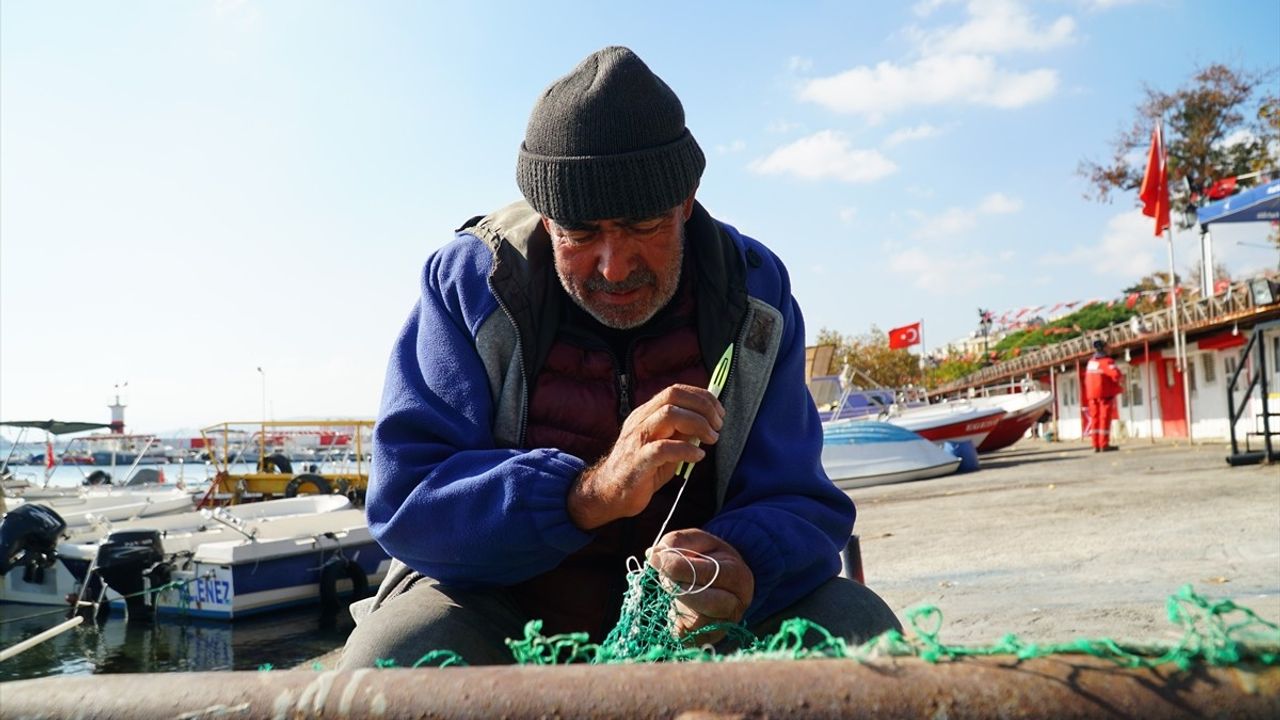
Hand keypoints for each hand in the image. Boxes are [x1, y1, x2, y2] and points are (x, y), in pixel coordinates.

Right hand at [568, 385, 723, 529]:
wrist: (609, 494)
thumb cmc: (640, 470)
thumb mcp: (665, 446)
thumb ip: (682, 433)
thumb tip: (706, 423)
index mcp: (646, 414)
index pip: (675, 391)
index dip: (701, 397)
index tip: (718, 411)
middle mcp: (640, 421)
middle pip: (673, 396)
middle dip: (702, 406)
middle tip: (718, 424)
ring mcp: (637, 439)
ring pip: (669, 414)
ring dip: (698, 424)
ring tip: (711, 438)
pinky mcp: (638, 461)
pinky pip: (664, 448)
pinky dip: (686, 450)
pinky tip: (697, 456)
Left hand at [648, 528, 753, 641]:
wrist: (719, 585)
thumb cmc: (707, 559)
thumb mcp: (697, 541)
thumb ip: (676, 542)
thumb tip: (654, 555)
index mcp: (739, 576)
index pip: (710, 574)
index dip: (678, 566)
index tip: (656, 558)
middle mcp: (737, 605)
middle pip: (707, 601)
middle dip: (678, 586)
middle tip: (665, 576)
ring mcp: (723, 626)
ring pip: (696, 621)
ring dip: (676, 601)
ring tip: (673, 587)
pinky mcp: (706, 640)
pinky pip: (686, 635)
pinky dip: (675, 619)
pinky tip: (678, 605)